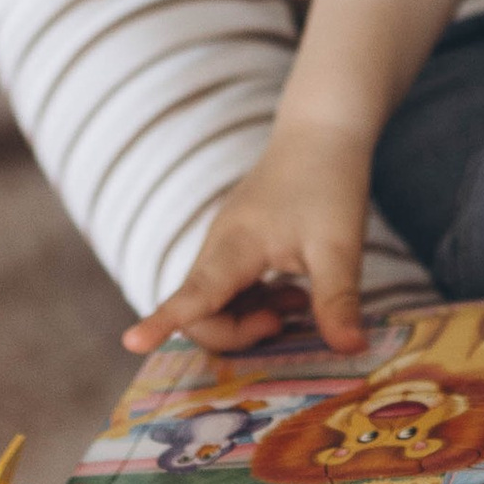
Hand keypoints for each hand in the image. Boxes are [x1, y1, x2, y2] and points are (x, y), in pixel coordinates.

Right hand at [121, 116, 378, 359]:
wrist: (321, 133)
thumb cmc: (328, 183)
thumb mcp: (340, 246)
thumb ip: (338, 300)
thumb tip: (351, 350)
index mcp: (235, 246)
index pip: (192, 295)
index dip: (161, 321)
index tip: (131, 343)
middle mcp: (219, 249)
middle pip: (201, 313)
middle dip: (237, 333)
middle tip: (285, 321)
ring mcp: (225, 248)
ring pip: (216, 305)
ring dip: (251, 319)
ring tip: (300, 304)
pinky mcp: (238, 248)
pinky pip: (232, 292)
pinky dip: (258, 304)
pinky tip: (297, 295)